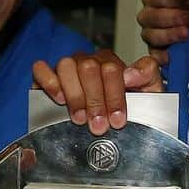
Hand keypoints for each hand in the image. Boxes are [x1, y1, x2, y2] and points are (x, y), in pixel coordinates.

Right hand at [32, 50, 161, 134]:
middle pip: (89, 68)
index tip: (117, 119)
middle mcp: (89, 62)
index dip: (115, 96)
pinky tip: (59, 98)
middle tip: (98, 125)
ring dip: (74, 95)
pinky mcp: (47, 76)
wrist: (110, 122)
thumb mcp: (148, 92)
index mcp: (112, 64)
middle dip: (95, 100)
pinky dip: (49, 82)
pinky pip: (41, 69)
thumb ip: (147, 76)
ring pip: (66, 66)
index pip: (112, 69)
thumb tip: (130, 74)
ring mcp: (68, 68)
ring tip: (79, 118)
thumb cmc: (128, 107)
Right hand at [137, 0, 188, 65]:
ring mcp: (151, 34)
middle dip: (170, 16)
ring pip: (149, 35)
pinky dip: (161, 56)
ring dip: (168, 34)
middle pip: (147, 16)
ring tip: (187, 34)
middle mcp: (150, 15)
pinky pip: (153, 55)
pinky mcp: (157, 52)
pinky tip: (172, 56)